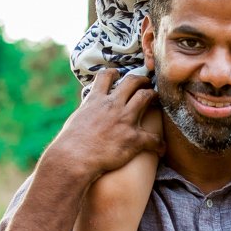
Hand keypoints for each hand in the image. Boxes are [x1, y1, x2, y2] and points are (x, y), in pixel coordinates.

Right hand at [48, 70, 163, 180]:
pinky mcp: (133, 138)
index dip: (114, 73)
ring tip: (156, 98)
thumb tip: (86, 113)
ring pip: (145, 97)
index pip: (106, 77)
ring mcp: (125, 120)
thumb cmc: (69, 143)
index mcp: (96, 100)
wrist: (74, 158)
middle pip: (132, 82)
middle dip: (141, 80)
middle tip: (146, 82)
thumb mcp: (75, 119)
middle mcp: (112, 105)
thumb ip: (86, 112)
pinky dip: (158, 144)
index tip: (118, 73)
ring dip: (153, 96)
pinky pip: (153, 138)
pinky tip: (161, 149)